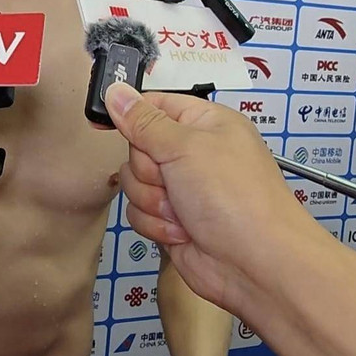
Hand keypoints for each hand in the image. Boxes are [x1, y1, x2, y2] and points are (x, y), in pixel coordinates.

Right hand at [105, 83, 314, 312]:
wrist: (254, 264)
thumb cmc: (234, 197)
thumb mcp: (186, 147)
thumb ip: (144, 121)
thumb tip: (116, 91)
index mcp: (205, 124)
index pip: (155, 105)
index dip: (128, 113)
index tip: (102, 119)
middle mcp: (193, 154)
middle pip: (137, 148)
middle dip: (148, 169)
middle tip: (172, 179)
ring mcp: (182, 189)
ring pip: (134, 184)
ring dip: (153, 201)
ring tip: (182, 211)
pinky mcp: (172, 220)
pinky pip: (139, 213)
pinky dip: (157, 224)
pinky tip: (183, 232)